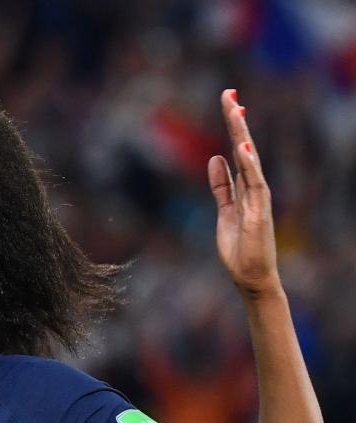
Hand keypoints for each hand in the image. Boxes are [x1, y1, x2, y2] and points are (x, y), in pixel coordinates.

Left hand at [207, 89, 280, 297]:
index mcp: (244, 186)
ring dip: (242, 135)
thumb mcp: (224, 210)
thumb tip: (215, 159)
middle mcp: (254, 187)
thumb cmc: (239, 247)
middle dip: (236, 121)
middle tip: (230, 94)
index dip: (233, 126)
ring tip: (236, 109)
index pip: (238, 149)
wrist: (250, 276)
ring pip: (250, 160)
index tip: (229, 101)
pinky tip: (242, 148)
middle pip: (244, 148)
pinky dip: (249, 166)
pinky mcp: (258, 212)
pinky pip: (254, 184)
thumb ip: (221, 186)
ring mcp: (258, 199)